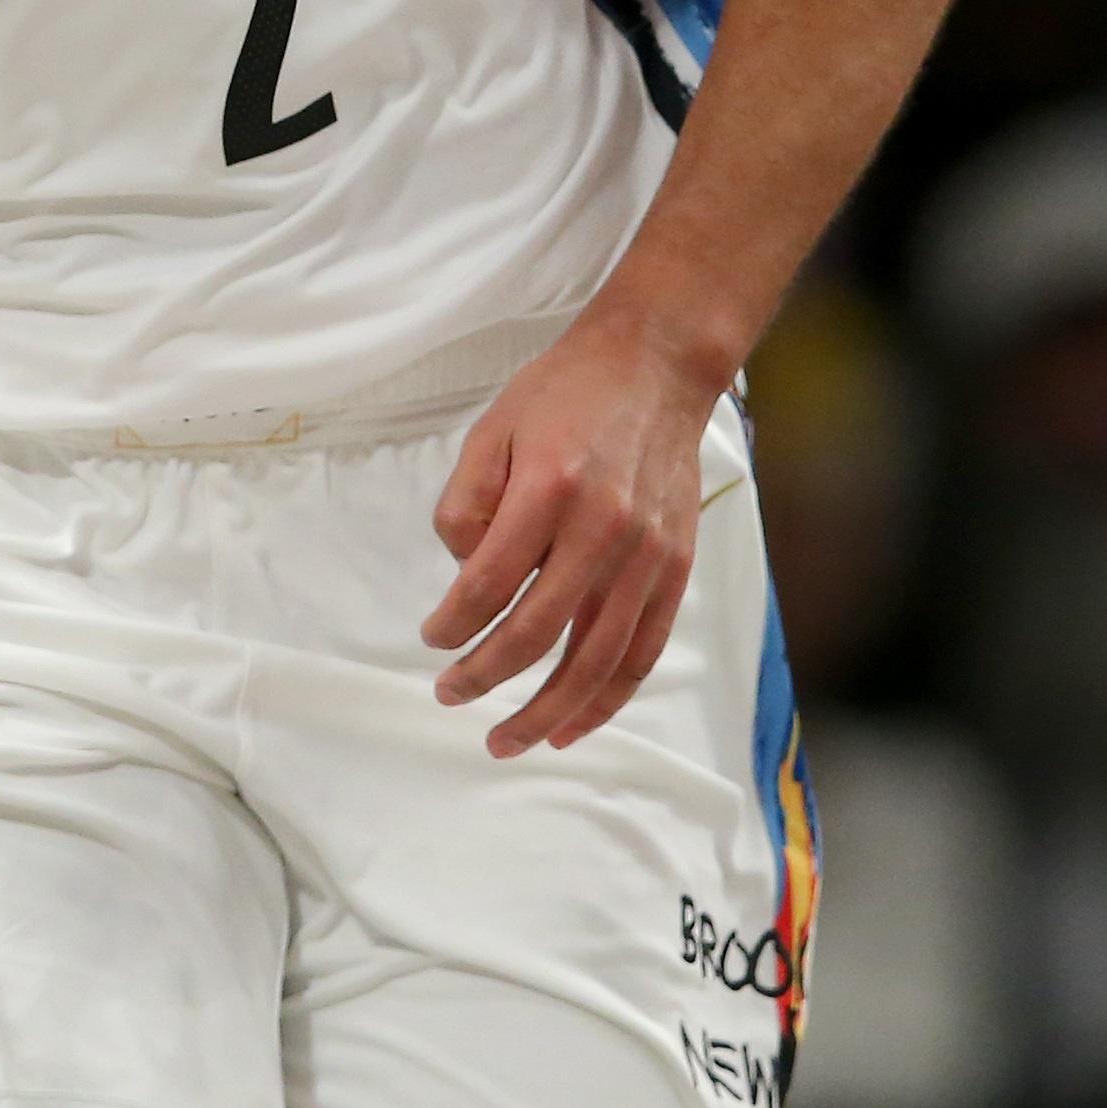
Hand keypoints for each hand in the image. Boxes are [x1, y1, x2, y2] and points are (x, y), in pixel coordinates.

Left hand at [419, 319, 713, 758]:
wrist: (655, 367)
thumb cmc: (564, 395)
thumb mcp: (491, 428)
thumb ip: (467, 502)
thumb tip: (463, 576)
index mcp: (549, 488)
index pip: (489, 582)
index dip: (453, 623)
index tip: (431, 638)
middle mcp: (603, 529)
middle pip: (537, 632)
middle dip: (485, 676)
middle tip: (448, 697)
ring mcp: (647, 556)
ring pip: (594, 660)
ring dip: (545, 711)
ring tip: (505, 740)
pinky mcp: (675, 570)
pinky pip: (641, 653)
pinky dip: (607, 699)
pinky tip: (572, 725)